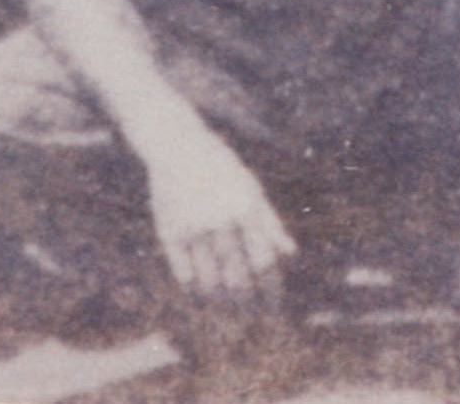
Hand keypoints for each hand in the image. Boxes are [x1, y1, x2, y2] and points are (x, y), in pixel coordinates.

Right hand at [143, 127, 295, 304]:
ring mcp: (193, 225)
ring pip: (209, 278)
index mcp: (246, 208)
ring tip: (226, 306)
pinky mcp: (169, 230)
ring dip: (220, 298)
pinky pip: (182, 271)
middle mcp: (221, 219)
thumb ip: (270, 222)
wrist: (175, 146)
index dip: (270, 290)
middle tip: (250, 313)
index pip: (264, 261)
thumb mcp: (250, 188)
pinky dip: (192, 288)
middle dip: (246, 301)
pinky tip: (199, 297)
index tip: (273, 309)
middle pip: (237, 276)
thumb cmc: (221, 168)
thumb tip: (290, 255)